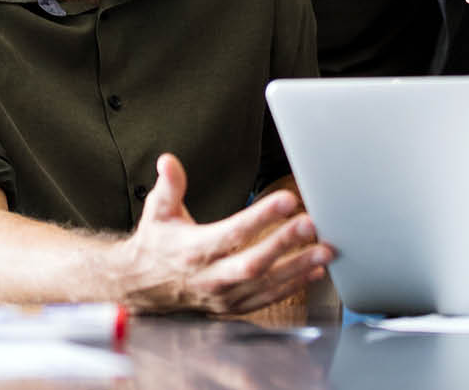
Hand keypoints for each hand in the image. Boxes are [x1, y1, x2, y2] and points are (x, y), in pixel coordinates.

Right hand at [116, 153, 332, 314]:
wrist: (142, 287)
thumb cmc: (157, 243)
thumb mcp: (157, 212)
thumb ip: (169, 186)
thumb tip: (168, 161)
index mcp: (193, 250)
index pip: (231, 233)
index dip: (260, 217)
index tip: (287, 199)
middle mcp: (210, 277)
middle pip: (253, 263)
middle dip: (285, 244)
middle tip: (312, 224)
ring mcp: (223, 296)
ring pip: (265, 284)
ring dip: (298, 267)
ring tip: (326, 250)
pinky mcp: (233, 308)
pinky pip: (267, 299)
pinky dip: (293, 286)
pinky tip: (316, 271)